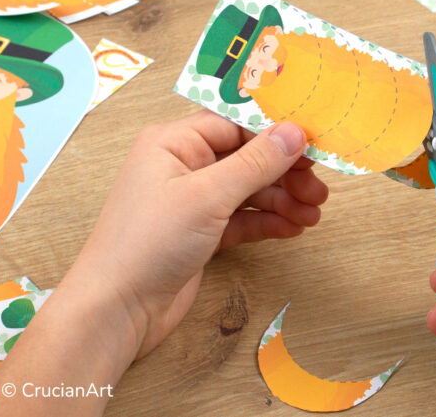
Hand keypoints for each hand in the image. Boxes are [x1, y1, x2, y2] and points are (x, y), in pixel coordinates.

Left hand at [71, 110, 327, 358]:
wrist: (117, 310)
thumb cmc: (149, 242)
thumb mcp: (208, 196)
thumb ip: (255, 163)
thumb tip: (294, 132)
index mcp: (173, 142)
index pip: (235, 125)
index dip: (275, 134)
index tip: (312, 146)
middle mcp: (182, 166)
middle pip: (246, 158)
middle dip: (284, 173)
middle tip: (318, 189)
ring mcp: (192, 201)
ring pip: (248, 190)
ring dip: (282, 200)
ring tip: (313, 214)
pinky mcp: (201, 232)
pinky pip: (242, 218)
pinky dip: (267, 222)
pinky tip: (293, 228)